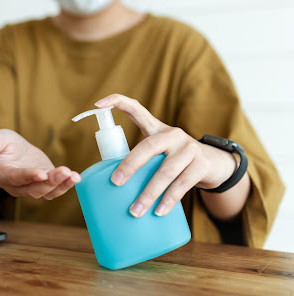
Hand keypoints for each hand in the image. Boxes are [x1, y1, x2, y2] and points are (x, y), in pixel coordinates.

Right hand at [0, 129, 80, 199]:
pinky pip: (54, 191)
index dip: (28, 176)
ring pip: (45, 192)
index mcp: (1, 174)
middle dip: (50, 182)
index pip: (15, 178)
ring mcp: (30, 187)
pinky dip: (66, 186)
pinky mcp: (42, 185)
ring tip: (73, 175)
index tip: (42, 173)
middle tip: (64, 171)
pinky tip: (75, 177)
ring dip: (60, 185)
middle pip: (33, 189)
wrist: (10, 150)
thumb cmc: (0, 144)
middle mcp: (15, 186)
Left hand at [95, 94, 236, 217]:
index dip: (117, 102)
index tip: (99, 104)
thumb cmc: (175, 159)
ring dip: (149, 193)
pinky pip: (182, 184)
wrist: (214, 164)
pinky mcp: (201, 164)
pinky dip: (169, 200)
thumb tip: (109, 184)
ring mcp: (189, 148)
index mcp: (156, 128)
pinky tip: (159, 212)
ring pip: (165, 171)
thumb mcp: (159, 152)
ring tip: (135, 211)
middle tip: (116, 182)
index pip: (136, 109)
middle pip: (149, 146)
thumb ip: (139, 159)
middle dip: (131, 165)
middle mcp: (173, 134)